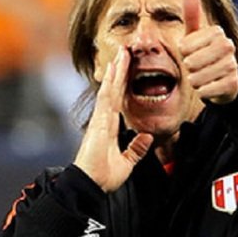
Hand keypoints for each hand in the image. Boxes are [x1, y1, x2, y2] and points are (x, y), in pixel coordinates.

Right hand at [73, 47, 153, 191]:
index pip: (119, 99)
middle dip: (120, 70)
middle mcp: (104, 119)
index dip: (123, 83)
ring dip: (116, 71)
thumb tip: (147, 137)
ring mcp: (100, 119)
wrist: (91, 185)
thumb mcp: (127, 162)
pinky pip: (106, 99)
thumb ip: (136, 149)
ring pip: (110, 89)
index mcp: (110, 127)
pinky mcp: (98, 122)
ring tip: (122, 53)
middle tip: (125, 51)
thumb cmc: (103, 177)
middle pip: (114, 90)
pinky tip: (113, 70)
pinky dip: (110, 83)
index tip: (127, 67)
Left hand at [180, 0, 237, 104]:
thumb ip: (192, 15)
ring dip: (195, 81)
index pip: (183, 47)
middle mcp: (227, 45)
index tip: (192, 53)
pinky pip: (205, 91)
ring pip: (197, 78)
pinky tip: (210, 87)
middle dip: (189, 69)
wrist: (226, 80)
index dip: (183, 54)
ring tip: (203, 77)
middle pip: (190, 63)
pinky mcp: (233, 83)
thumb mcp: (196, 36)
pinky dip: (203, 92)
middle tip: (198, 67)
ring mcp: (232, 64)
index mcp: (216, 31)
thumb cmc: (204, 54)